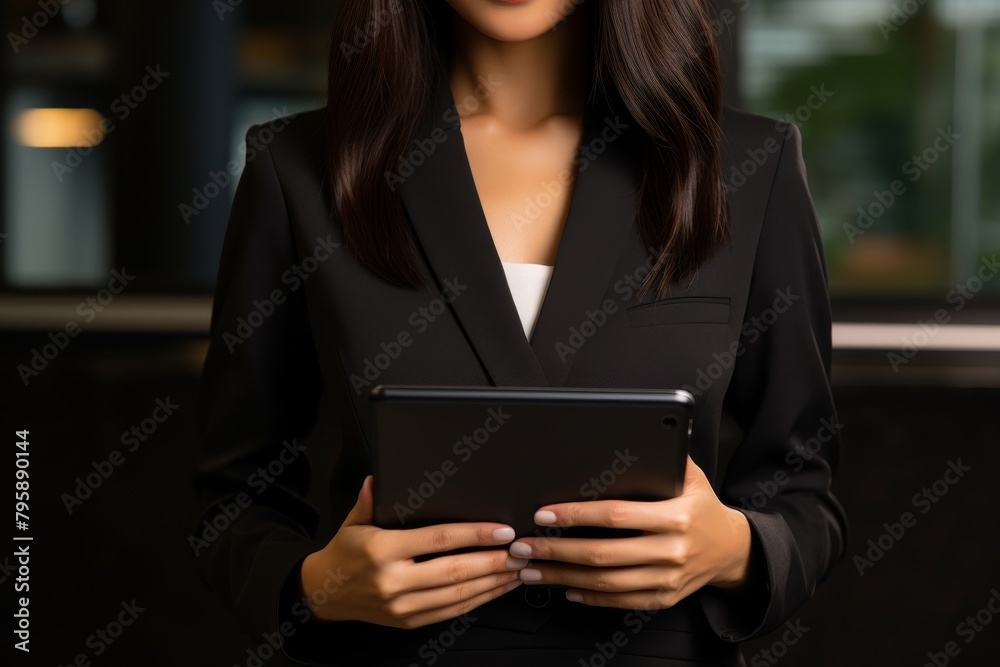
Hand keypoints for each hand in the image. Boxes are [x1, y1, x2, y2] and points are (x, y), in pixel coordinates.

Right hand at [300, 475, 525, 627]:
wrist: (325, 594)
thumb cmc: (345, 553)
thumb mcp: (354, 521)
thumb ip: (370, 500)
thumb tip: (378, 477)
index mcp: (382, 550)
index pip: (438, 539)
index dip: (474, 534)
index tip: (501, 530)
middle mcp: (393, 581)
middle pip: (455, 571)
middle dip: (494, 561)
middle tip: (520, 551)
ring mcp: (402, 606)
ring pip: (458, 595)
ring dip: (493, 583)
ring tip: (517, 569)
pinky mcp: (410, 621)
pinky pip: (451, 611)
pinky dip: (478, 599)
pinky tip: (495, 588)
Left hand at [507, 456, 752, 608]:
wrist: (733, 550)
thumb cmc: (702, 508)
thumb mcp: (692, 477)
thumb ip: (664, 457)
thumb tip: (635, 432)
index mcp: (676, 517)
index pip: (616, 516)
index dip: (577, 514)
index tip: (545, 514)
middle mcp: (672, 551)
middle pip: (603, 554)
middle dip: (557, 550)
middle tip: (524, 546)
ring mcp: (667, 578)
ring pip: (606, 582)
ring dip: (562, 577)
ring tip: (531, 570)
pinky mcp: (664, 598)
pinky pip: (621, 601)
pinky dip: (590, 596)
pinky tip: (565, 587)